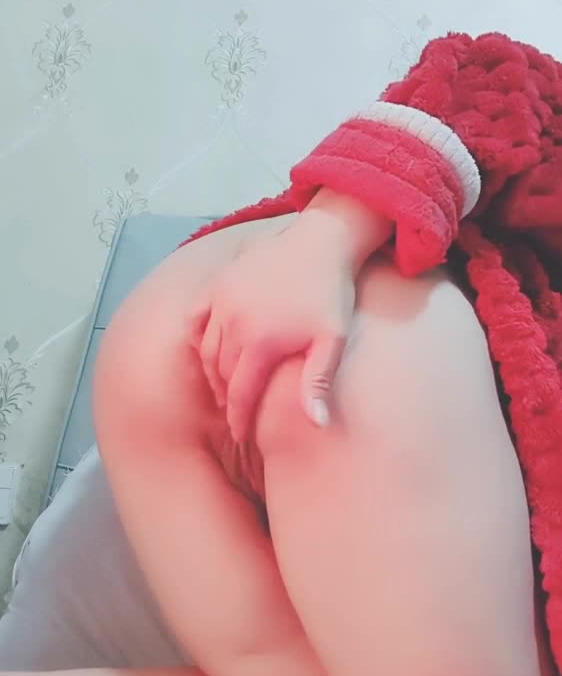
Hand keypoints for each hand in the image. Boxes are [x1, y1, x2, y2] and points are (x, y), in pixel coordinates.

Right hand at [187, 208, 359, 442]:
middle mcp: (234, 322)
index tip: (242, 434)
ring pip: (206, 349)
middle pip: (221, 374)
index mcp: (261, 342)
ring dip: (213, 372)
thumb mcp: (332, 340)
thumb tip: (316, 424)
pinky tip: (208, 349)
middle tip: (236, 412)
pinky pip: (195, 317)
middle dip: (227, 397)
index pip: (240, 393)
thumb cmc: (330, 293)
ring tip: (225, 386)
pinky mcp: (217, 283)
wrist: (320, 241)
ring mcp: (222, 300)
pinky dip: (197, 337)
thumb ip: (317, 382)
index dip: (239, 417)